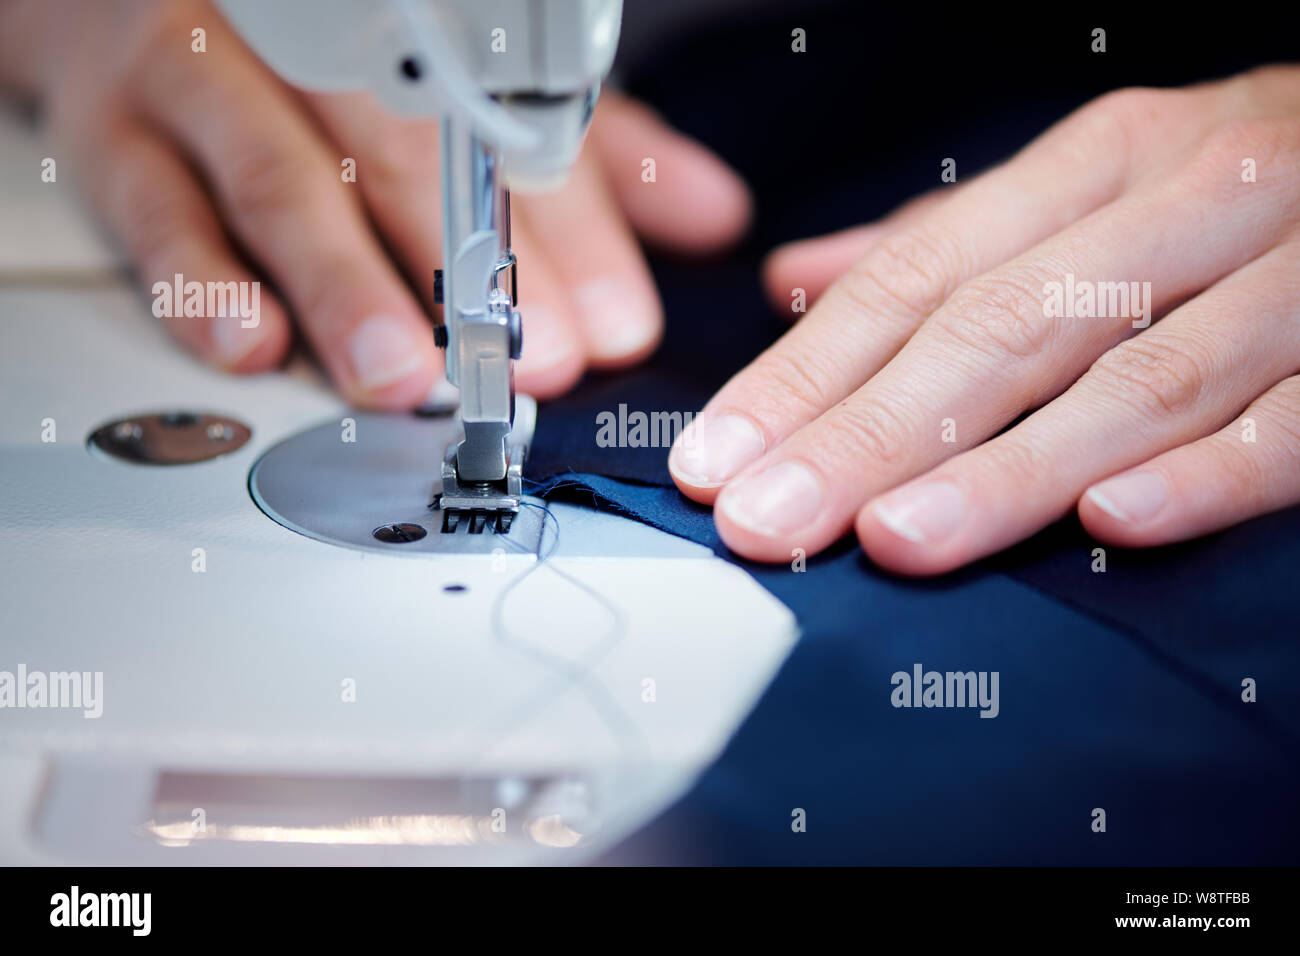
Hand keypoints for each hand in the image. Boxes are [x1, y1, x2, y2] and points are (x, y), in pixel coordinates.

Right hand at [0, 0, 749, 406]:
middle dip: (478, 273)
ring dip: (348, 287)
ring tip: (404, 376)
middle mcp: (305, 45)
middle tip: (534, 363)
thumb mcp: (477, 93)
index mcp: (409, 35)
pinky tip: (253, 345)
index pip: (511, 137)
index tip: (618, 324)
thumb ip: (590, 154)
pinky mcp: (115, 132)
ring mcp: (204, 81)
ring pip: (281, 184)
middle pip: (406, 160)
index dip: (573, 238)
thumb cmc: (329, 53)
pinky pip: (155, 208)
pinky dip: (201, 282)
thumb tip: (712, 216)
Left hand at [670, 66, 1299, 573]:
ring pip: (1131, 380)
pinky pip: (1291, 420)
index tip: (717, 459)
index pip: (914, 282)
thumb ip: (943, 244)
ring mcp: (1288, 276)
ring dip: (1006, 467)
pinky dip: (1207, 473)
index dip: (805, 375)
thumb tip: (791, 284)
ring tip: (894, 536)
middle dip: (867, 434)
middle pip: (997, 333)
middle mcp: (1181, 206)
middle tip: (765, 520)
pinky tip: (1112, 527)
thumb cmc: (1227, 192)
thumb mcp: (1084, 188)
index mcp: (1094, 167)